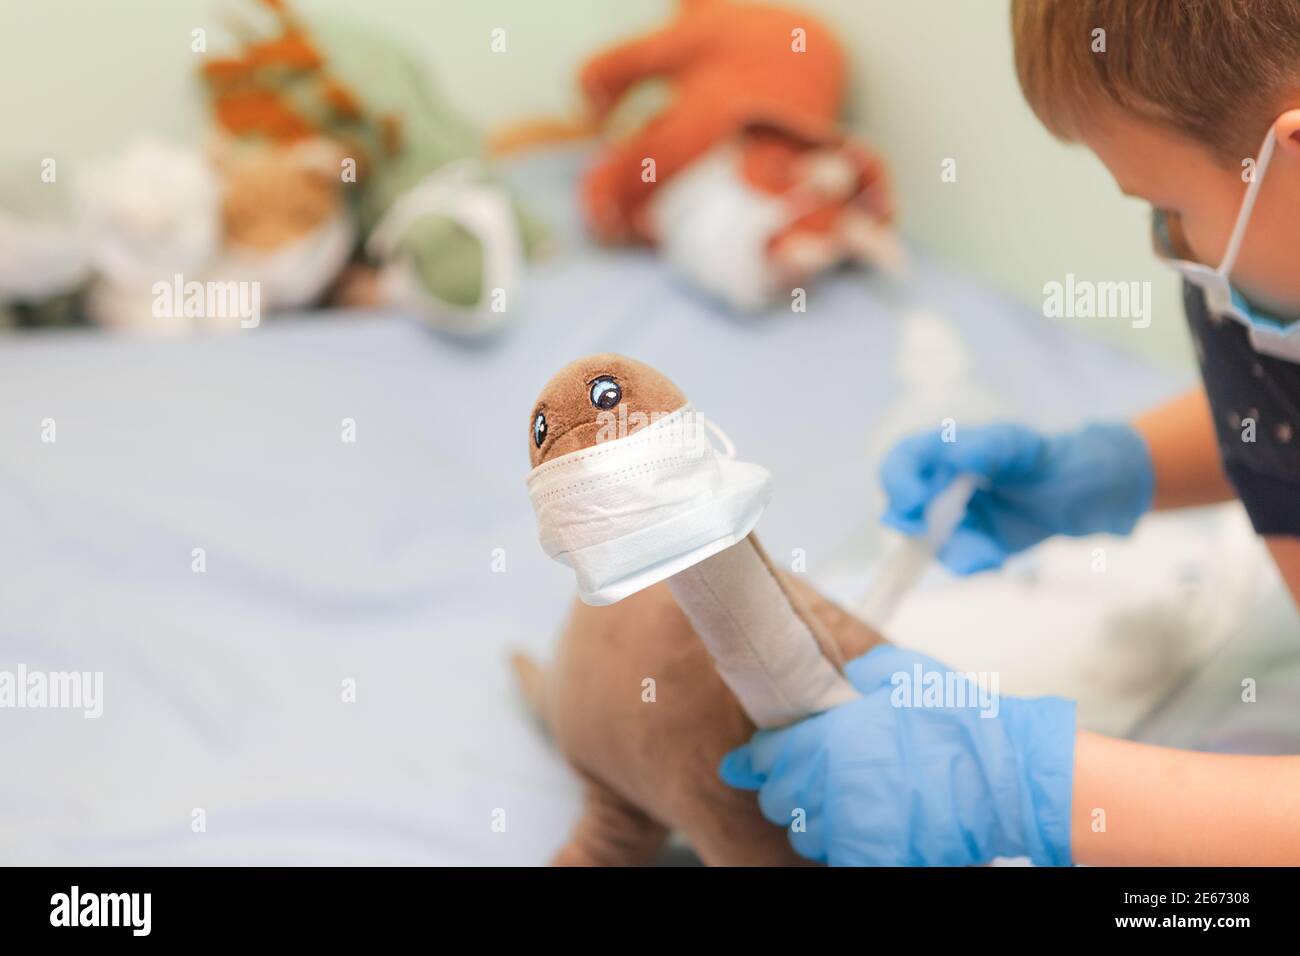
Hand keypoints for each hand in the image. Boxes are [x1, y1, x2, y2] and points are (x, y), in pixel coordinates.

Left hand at [719, 646, 1075, 866]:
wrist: (1011, 776)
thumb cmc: (963, 723)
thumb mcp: (901, 673)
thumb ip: (857, 677)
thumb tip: (841, 682)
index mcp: (829, 738)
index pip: (766, 755)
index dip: (761, 756)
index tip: (753, 760)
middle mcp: (831, 785)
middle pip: (778, 798)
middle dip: (789, 787)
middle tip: (813, 777)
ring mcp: (852, 828)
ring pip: (805, 834)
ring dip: (816, 820)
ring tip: (847, 802)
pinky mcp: (876, 858)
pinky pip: (838, 858)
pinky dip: (845, 847)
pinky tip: (865, 828)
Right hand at [880, 422, 1153, 573]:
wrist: (1089, 493)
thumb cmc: (1054, 459)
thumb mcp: (1021, 446)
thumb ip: (986, 447)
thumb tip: (952, 454)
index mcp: (946, 451)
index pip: (902, 461)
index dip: (897, 482)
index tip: (913, 504)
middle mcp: (941, 485)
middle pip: (904, 509)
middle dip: (918, 532)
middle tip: (942, 537)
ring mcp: (955, 518)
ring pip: (930, 544)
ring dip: (956, 552)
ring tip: (989, 554)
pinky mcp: (974, 545)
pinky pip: (958, 562)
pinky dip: (973, 563)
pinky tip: (995, 557)